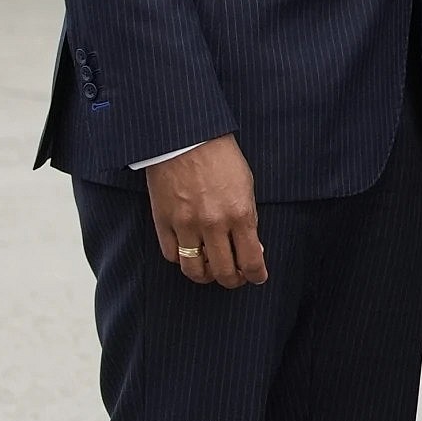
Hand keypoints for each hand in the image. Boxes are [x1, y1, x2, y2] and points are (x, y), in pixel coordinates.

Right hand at [146, 135, 266, 287]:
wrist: (187, 140)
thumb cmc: (221, 158)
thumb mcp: (247, 186)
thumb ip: (248, 218)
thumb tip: (253, 248)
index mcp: (240, 213)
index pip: (250, 259)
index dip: (256, 274)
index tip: (258, 277)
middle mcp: (213, 224)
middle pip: (223, 271)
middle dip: (233, 280)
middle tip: (236, 279)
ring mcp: (186, 225)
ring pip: (195, 270)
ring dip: (206, 276)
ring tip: (213, 272)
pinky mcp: (163, 222)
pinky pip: (172, 255)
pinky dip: (183, 260)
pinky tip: (191, 255)